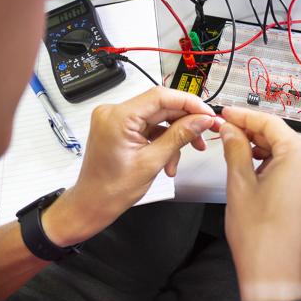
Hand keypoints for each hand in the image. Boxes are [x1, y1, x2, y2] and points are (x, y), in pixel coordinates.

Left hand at [42, 86, 217, 245]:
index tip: (207, 113)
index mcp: (117, 117)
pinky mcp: (120, 127)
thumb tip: (201, 119)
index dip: (189, 103)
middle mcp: (113, 112)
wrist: (93, 204)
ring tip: (179, 159)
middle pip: (161, 106)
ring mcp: (116, 119)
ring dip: (174, 136)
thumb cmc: (111, 189)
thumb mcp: (153, 161)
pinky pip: (149, 126)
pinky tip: (168, 159)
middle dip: (184, 123)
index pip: (161, 96)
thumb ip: (180, 136)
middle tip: (204, 133)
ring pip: (158, 118)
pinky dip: (162, 141)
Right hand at [219, 107, 300, 300]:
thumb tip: (232, 130)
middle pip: (284, 135)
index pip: (270, 123)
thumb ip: (236, 149)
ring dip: (267, 149)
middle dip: (255, 132)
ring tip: (240, 152)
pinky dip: (281, 164)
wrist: (279, 278)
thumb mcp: (240, 185)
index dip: (244, 116)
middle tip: (229, 132)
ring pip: (293, 151)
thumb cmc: (260, 238)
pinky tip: (259, 169)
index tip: (226, 114)